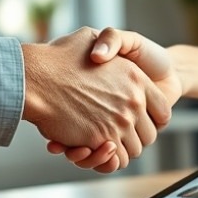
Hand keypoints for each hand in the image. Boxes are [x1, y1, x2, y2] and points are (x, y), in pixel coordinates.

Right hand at [22, 27, 171, 172]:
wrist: (36, 76)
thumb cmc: (60, 56)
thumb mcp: (91, 36)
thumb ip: (108, 41)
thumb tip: (110, 53)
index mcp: (137, 79)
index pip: (161, 110)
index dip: (154, 118)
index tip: (141, 121)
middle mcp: (133, 102)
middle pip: (149, 135)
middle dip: (135, 138)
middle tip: (118, 135)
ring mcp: (119, 122)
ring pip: (133, 151)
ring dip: (119, 151)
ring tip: (102, 143)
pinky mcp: (101, 140)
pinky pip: (113, 160)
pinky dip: (104, 161)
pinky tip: (90, 150)